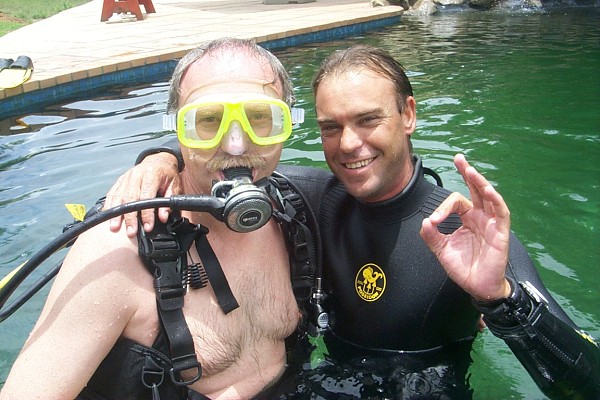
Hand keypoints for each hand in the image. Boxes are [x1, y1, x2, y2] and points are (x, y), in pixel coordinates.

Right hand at [104, 153, 180, 236]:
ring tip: (114, 228)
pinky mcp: (120, 180)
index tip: (147, 227)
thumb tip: (163, 217)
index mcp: (151, 174)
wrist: (158, 160)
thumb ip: (168, 202)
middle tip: (130, 232)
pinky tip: (108, 216)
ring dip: (116, 213)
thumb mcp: (174, 186)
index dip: (147, 214)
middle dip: (129, 217)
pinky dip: (109, 205)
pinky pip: (112, 193)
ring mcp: (126, 177)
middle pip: (130, 198)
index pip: (146, 197)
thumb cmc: (167, 175)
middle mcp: (136, 175)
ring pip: (118, 196)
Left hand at [420, 154, 511, 301]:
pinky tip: (488, 190)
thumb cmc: (463, 267)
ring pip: (489, 196)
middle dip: (468, 173)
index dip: (443, 207)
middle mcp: (481, 216)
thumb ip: (431, 236)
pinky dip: (495, 200)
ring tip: (470, 170)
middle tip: (458, 158)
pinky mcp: (501, 232)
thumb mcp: (441, 250)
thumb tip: (425, 221)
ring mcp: (492, 222)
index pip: (457, 201)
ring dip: (480, 182)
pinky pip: (501, 212)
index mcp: (467, 218)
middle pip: (476, 189)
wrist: (477, 286)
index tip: (434, 220)